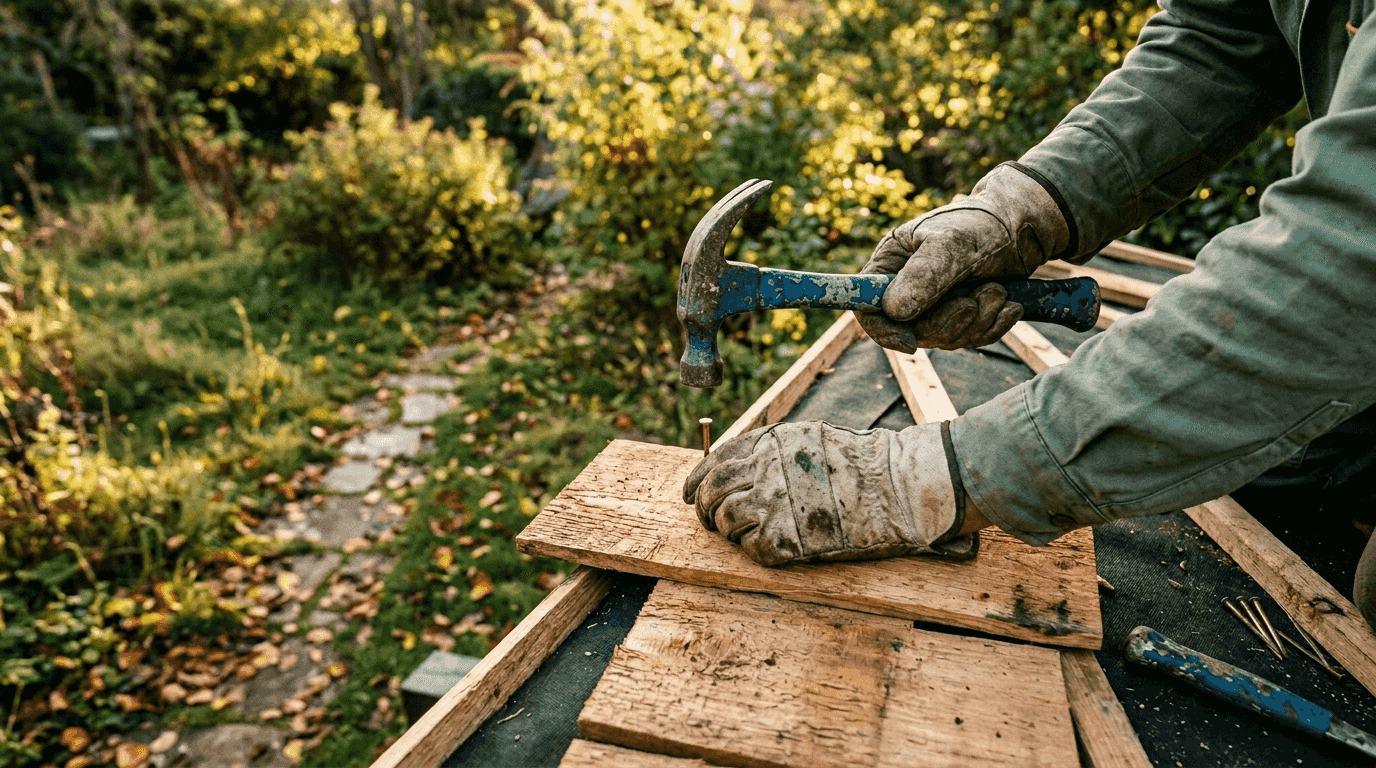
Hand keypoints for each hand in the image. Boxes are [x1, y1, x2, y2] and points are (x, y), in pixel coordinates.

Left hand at [682, 420, 976, 566]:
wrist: (896, 487)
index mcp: (767, 445)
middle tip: (711, 519)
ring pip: (726, 523)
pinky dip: (756, 549)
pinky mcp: (784, 541)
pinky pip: (752, 549)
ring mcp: (772, 508)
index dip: (698, 481)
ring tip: (747, 532)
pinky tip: (774, 544)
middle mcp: (763, 473)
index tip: (691, 494)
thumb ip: (768, 450)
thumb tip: (734, 467)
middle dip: (707, 508)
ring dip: (730, 530)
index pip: (714, 463)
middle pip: (712, 494)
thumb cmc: (858, 462)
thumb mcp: (806, 438)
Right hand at [857, 162, 1070, 352]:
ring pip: (944, 338)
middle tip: (982, 295)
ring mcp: (934, 305)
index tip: (911, 342)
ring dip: (978, 321)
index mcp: (890, 265)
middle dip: (950, 322)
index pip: (867, 309)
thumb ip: (923, 276)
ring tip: (999, 290)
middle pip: (911, 331)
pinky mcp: (961, 316)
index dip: (884, 330)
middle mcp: (906, 288)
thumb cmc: (982, 224)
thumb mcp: (951, 243)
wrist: (1023, 226)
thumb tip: (894, 311)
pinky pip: (970, 339)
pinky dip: (992, 326)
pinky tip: (1009, 304)